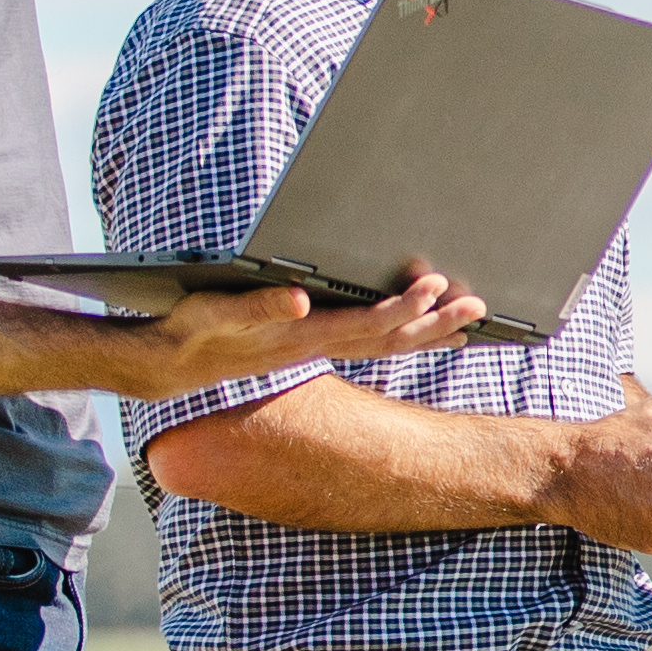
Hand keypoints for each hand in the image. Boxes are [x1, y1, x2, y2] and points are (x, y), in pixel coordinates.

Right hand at [132, 268, 488, 396]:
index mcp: (303, 335)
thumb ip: (259, 308)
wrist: (173, 363)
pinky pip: (374, 343)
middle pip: (390, 337)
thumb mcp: (216, 313)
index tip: (436, 287)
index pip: (365, 323)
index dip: (403, 308)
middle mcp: (320, 344)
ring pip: (387, 342)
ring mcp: (320, 347)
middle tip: (478, 303)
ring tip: (471, 315)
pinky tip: (430, 328)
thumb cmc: (194, 329)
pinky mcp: (315, 345)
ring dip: (430, 330)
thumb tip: (299, 301)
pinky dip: (406, 335)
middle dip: (436, 321)